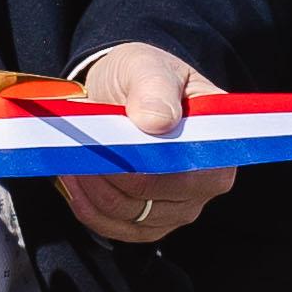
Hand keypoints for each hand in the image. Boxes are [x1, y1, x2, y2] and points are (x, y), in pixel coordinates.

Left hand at [50, 40, 220, 246]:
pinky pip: (112, 226)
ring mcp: (178, 209)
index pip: (188, 171)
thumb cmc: (141, 78)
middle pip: (153, 196)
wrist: (120, 95)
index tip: (109, 142)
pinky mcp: (148, 224)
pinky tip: (74, 178)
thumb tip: (158, 122)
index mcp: (219, 144)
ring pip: (128, 213)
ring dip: (93, 188)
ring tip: (72, 157)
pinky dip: (87, 204)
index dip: (145, 163)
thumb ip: (153, 86)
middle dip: (111, 173)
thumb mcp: (146, 65)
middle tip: (81, 148)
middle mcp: (207, 183)